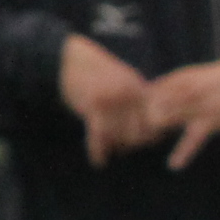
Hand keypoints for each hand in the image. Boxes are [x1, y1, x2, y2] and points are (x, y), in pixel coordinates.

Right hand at [60, 33, 157, 167]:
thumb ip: (137, 99)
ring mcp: (112, 100)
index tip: (136, 143)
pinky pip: (99, 137)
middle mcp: (128, 95)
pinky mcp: (93, 105)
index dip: (147, 137)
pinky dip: (98, 151)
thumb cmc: (94, 71)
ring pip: (119, 138)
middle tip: (120, 149)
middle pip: (137, 134)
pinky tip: (98, 161)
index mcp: (138, 88)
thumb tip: (153, 127)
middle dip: (129, 144)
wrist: (66, 58)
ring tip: (107, 151)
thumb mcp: (122, 79)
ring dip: (113, 148)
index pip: (152, 123)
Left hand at [143, 50, 219, 169]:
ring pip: (164, 121)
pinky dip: (182, 154)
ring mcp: (195, 107)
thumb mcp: (192, 77)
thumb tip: (153, 96)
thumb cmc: (219, 80)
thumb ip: (173, 87)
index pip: (145, 94)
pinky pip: (192, 141)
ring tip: (150, 144)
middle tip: (139, 135)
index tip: (136, 118)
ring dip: (155, 135)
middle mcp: (181, 92)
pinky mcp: (209, 122)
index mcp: (175, 80)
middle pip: (149, 109)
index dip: (136, 108)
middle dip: (141, 123)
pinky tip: (174, 165)